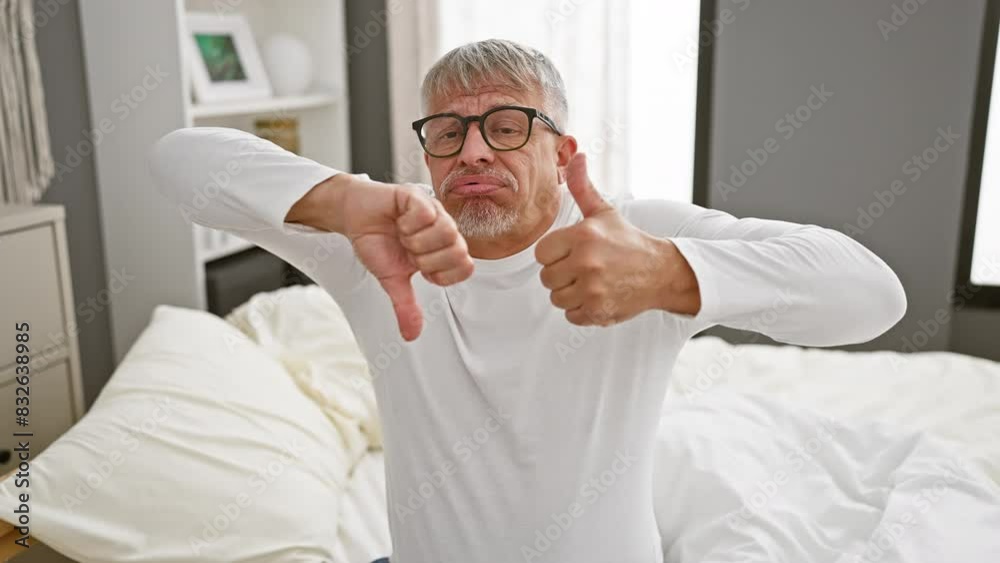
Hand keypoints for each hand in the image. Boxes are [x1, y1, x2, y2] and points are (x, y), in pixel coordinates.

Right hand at [335, 178, 473, 340]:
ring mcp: (434, 211)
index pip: (466, 268)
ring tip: (403, 234)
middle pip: (459, 251)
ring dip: (416, 240)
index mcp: (444, 249)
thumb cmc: (377, 242)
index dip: (440, 273)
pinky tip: (399, 219)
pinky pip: (427, 212)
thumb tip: (411, 336)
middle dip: (426, 258)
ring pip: (446, 231)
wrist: (353, 216)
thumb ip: (405, 306)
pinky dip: (408, 222)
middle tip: (408, 250)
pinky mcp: (418, 196)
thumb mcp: (391, 279)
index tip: (419, 268)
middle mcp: (445, 229)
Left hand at [534, 154, 700, 325]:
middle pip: (547, 278)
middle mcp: (587, 262)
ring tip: (591, 282)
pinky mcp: (598, 311)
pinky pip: (571, 315)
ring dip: (570, 294)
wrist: (661, 272)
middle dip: (562, 275)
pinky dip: (581, 310)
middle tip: (584, 268)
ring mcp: (593, 289)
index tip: (572, 252)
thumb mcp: (604, 212)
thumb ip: (583, 187)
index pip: (542, 253)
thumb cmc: (628, 242)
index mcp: (583, 236)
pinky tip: (597, 296)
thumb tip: (577, 156)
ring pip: (557, 298)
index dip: (555, 254)